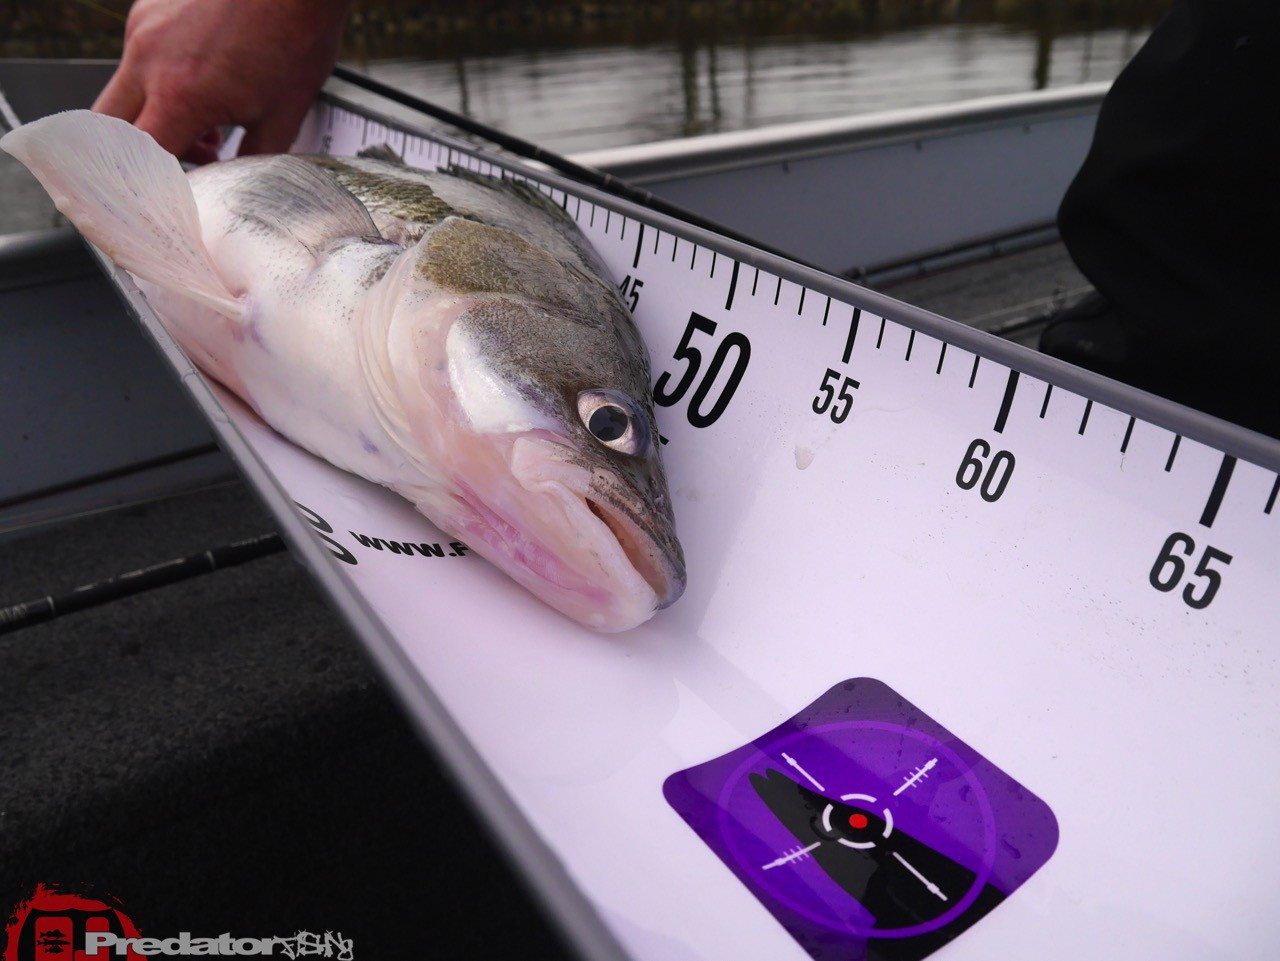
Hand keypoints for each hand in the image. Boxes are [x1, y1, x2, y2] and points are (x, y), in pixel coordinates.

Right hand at [93, 0, 352, 163]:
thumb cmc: (295, 33)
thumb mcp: (283, 115)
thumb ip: (254, 159)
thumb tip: (237, 186)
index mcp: (179, 95)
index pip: (140, 161)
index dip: (149, 187)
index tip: (161, 202)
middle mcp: (148, 59)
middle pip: (110, 127)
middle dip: (137, 155)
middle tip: (180, 164)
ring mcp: (144, 29)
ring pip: (124, 90)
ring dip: (154, 116)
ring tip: (210, 124)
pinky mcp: (149, 9)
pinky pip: (140, 56)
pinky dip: (163, 80)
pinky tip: (207, 80)